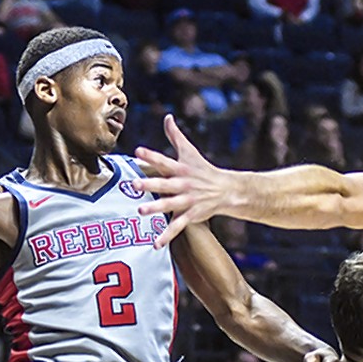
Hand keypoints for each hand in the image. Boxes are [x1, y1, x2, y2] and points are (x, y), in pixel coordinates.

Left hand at [134, 114, 236, 246]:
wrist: (227, 190)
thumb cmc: (202, 169)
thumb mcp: (190, 152)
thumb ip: (175, 136)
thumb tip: (167, 117)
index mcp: (181, 168)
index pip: (164, 160)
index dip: (151, 156)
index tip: (138, 151)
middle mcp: (183, 184)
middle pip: (165, 184)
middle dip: (150, 184)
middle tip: (134, 185)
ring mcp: (187, 200)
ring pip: (169, 205)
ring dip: (155, 209)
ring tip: (140, 212)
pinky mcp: (191, 215)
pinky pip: (177, 226)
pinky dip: (166, 236)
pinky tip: (155, 244)